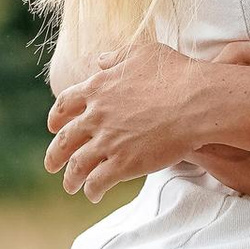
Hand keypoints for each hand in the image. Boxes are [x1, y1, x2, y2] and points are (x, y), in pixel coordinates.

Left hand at [45, 32, 249, 200]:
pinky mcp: (124, 164)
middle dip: (54, 155)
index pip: (64, 104)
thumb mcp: (144, 52)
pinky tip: (93, 196)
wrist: (198, 101)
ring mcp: (108, 141)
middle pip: (64, 140)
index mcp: (97, 88)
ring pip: (77, 165)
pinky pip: (98, 182)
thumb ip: (117, 57)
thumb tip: (100, 60)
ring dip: (71, 178)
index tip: (52, 127)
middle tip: (51, 165)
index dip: (55, 117)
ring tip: (70, 187)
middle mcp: (96, 116)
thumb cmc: (177, 73)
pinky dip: (92, 190)